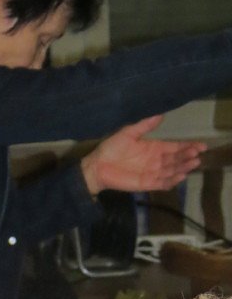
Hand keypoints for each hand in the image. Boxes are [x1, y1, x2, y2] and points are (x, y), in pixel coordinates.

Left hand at [81, 114, 206, 195]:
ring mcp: (153, 173)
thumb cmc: (111, 148)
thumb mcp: (128, 133)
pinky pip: (162, 184)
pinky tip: (179, 177)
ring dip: (183, 168)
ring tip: (193, 163)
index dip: (189, 146)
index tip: (201, 145)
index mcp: (155, 147)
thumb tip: (160, 114)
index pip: (176, 147)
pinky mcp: (146, 184)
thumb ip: (144, 125)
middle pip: (177, 159)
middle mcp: (157, 160)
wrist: (97, 166)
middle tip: (197, 154)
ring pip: (172, 171)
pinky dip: (171, 181)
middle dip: (188, 156)